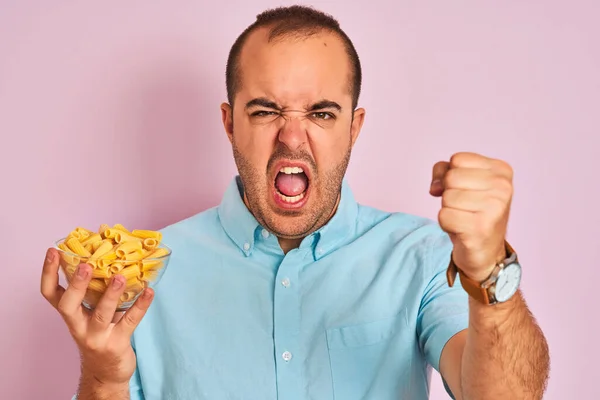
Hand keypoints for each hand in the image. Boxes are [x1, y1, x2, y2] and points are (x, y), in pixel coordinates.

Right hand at [40, 248, 153, 384]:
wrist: (106, 373)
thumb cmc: (100, 334)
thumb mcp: (91, 313)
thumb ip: (94, 291)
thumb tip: (107, 255)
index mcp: (70, 314)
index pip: (50, 294)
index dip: (48, 273)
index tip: (53, 252)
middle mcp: (78, 326)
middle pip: (67, 305)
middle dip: (76, 284)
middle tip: (85, 264)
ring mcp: (97, 337)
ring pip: (101, 314)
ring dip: (110, 294)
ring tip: (120, 277)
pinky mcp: (116, 344)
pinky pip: (129, 322)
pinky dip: (141, 305)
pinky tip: (150, 292)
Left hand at [429, 152, 513, 281]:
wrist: (485, 252)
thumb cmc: (472, 212)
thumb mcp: (461, 183)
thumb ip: (443, 171)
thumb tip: (435, 188)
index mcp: (502, 171)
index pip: (457, 159)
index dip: (450, 175)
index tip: (465, 190)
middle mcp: (503, 187)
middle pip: (450, 177)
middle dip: (449, 193)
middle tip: (464, 207)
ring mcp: (495, 208)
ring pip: (446, 197)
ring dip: (448, 210)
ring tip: (464, 219)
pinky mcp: (481, 228)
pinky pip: (444, 216)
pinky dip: (446, 224)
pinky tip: (462, 230)